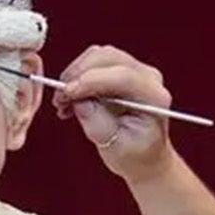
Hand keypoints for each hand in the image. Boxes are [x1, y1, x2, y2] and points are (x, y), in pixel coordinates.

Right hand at [56, 45, 176, 182]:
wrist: (145, 158)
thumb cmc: (135, 156)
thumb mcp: (114, 147)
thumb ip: (96, 121)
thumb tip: (76, 98)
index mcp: (154, 98)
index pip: (123, 77)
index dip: (91, 81)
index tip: (67, 93)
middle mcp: (149, 78)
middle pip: (109, 58)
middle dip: (79, 74)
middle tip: (60, 98)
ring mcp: (136, 71)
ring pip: (99, 56)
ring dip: (75, 75)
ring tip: (63, 102)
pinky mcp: (122, 71)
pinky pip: (95, 63)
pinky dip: (78, 76)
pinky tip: (70, 99)